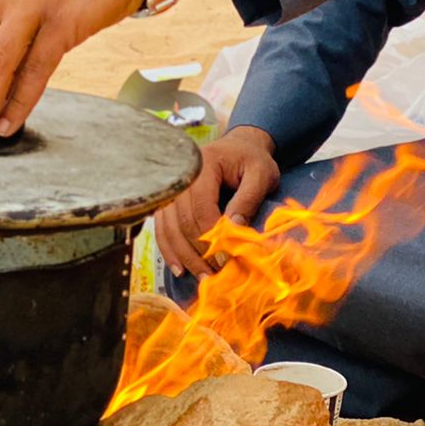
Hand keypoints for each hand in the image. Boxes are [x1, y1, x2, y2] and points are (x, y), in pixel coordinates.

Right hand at [154, 126, 279, 277]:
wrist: (241, 147)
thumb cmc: (253, 161)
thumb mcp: (261, 175)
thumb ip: (248, 200)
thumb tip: (233, 229)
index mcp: (203, 165)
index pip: (201, 206)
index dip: (212, 236)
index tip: (226, 259)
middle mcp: (181, 176)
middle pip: (182, 221)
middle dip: (199, 252)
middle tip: (217, 275)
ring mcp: (172, 189)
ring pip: (169, 228)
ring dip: (184, 256)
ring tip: (202, 277)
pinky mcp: (170, 201)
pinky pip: (163, 228)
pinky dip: (169, 250)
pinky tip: (179, 268)